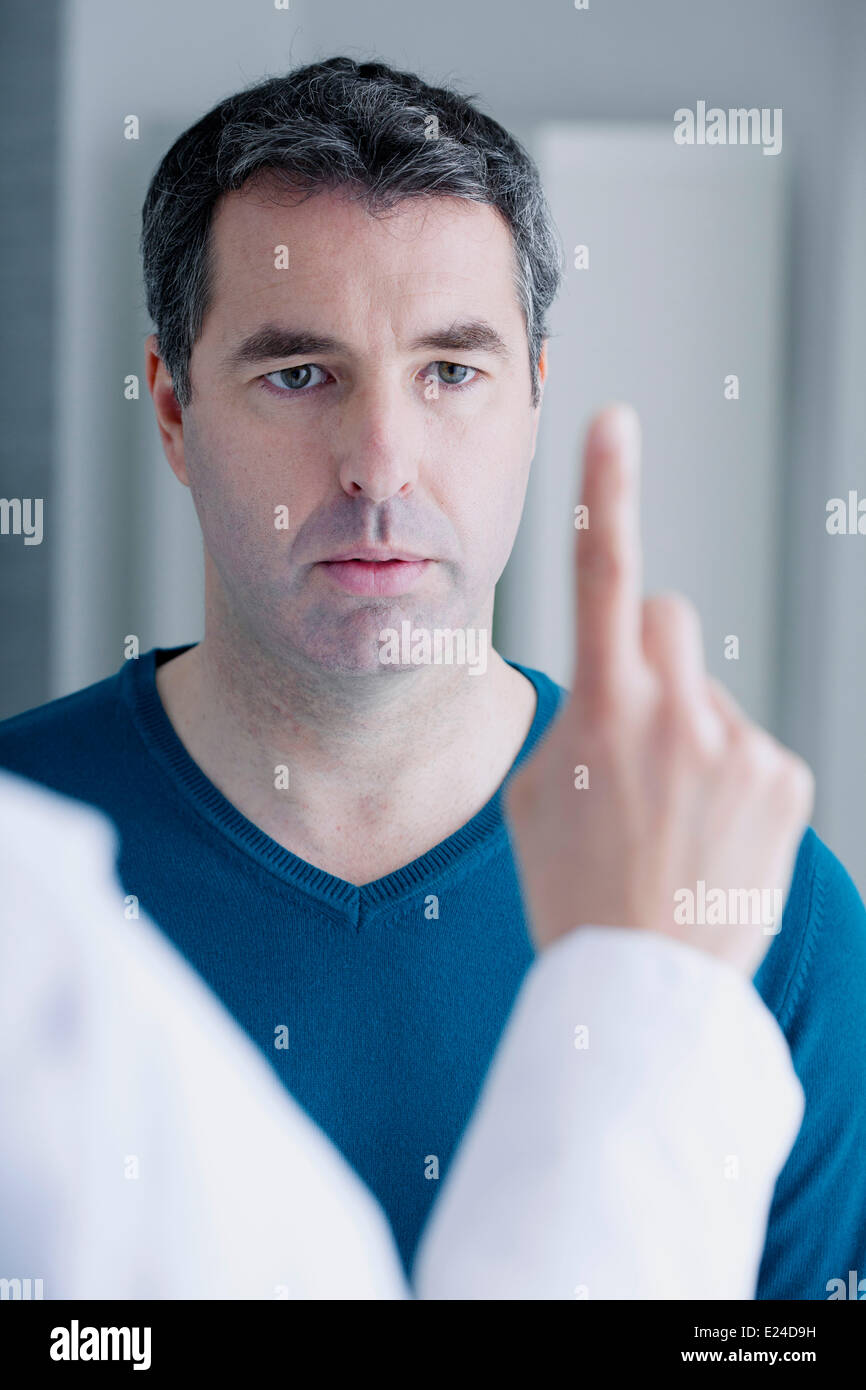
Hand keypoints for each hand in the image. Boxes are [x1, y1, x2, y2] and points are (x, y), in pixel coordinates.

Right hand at [504, 403, 813, 974]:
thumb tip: (615, 685)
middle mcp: (678, 713)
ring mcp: (739, 746)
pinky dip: (731, 779)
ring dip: (691, 734)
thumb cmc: (571, 890)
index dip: (605, 493)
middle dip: (650, 654)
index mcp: (602, 709)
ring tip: (673, 822)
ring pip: (710, 696)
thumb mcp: (534, 796)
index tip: (612, 422)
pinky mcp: (786, 781)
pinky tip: (710, 839)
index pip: (603, 576)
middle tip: (633, 732)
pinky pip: (751, 746)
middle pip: (671, 618)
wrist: (643, 987)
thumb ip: (571, 717)